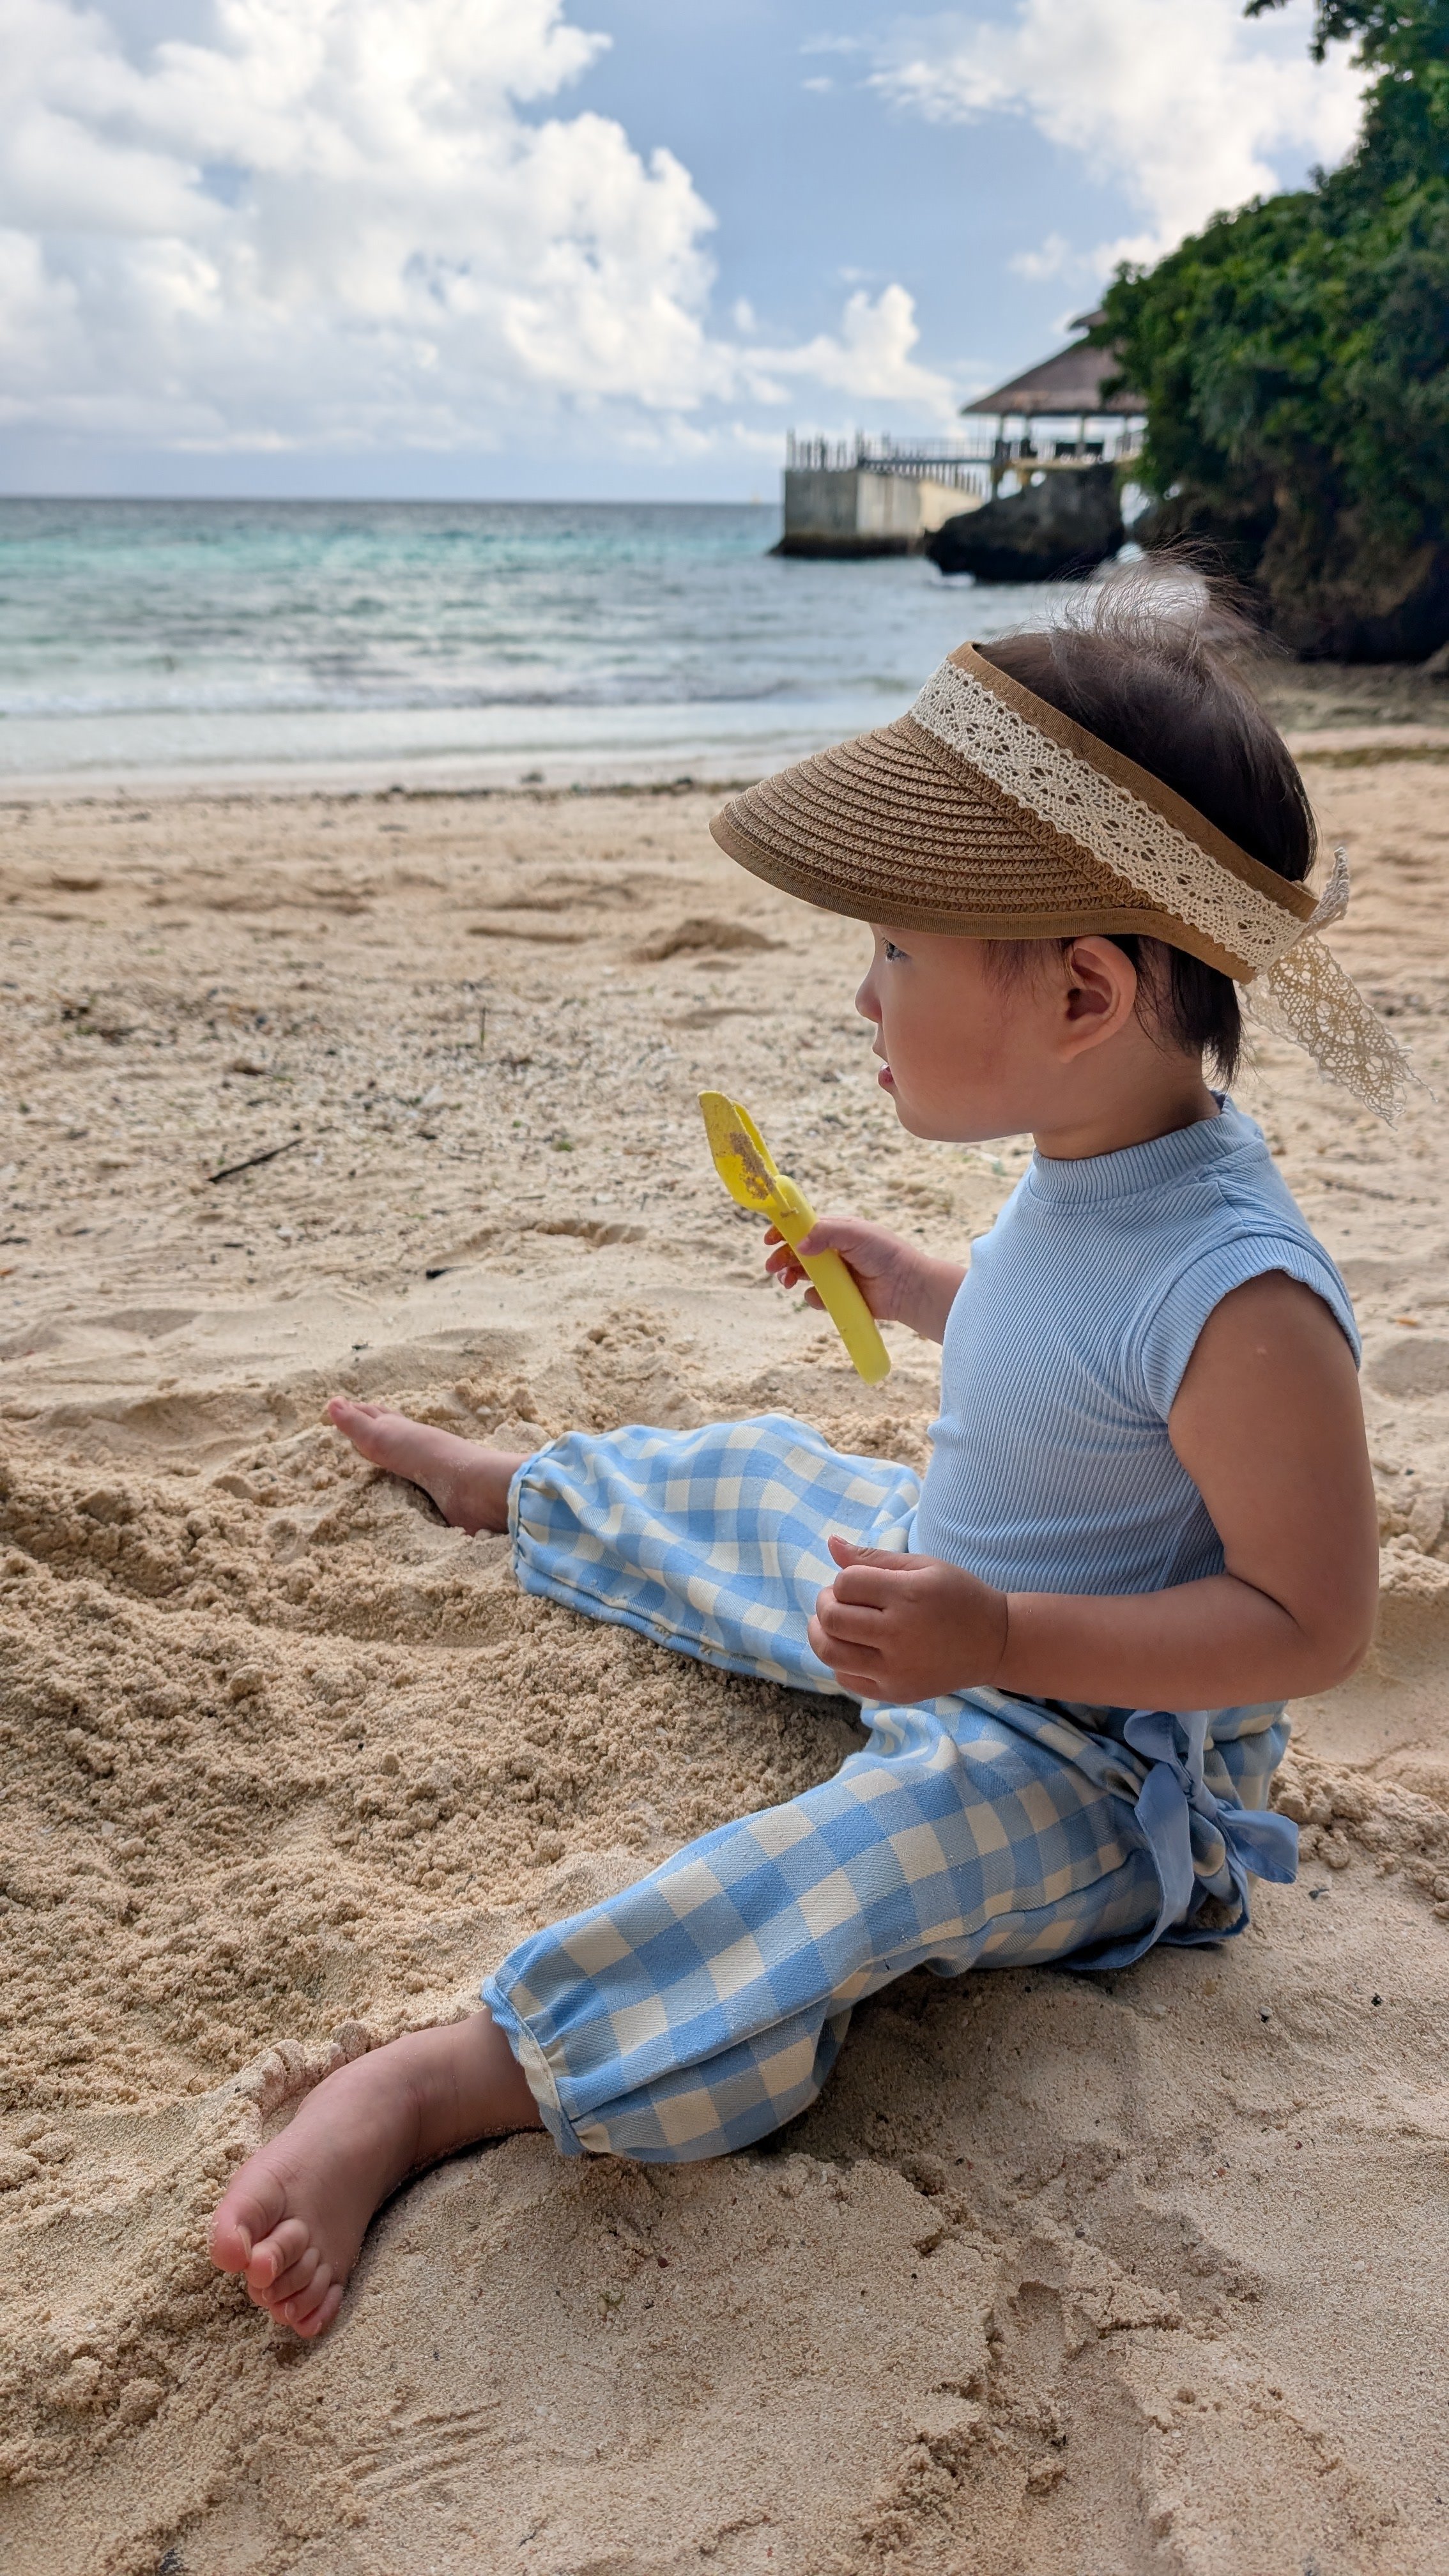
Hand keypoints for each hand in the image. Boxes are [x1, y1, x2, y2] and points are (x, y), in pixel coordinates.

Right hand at [764, 1217, 964, 1343]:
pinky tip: (821, 1296)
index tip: (769, 1239)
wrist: (906, 1287)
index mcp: (837, 1232)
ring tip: (788, 1282)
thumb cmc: (885, 1253)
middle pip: (797, 1253)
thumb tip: (799, 1244)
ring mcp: (836, 1275)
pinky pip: (816, 1297)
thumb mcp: (854, 1233)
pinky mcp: (839, 1296)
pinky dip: (814, 1298)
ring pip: (802, 1275)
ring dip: (790, 1277)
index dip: (784, 1231)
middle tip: (772, 1267)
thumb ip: (824, 1232)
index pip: (804, 1228)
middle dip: (781, 1258)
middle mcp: (834, 1252)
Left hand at [808, 1536, 1007, 1701]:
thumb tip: (830, 1542)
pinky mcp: (895, 1693)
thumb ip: (873, 1558)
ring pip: (830, 1652)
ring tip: (836, 1625)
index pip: (845, 1584)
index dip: (844, 1580)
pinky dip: (840, 1661)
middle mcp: (900, 1635)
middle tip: (838, 1601)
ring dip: (822, 1633)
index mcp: (909, 1595)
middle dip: (825, 1604)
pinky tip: (856, 1649)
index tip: (857, 1583)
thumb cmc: (958, 1597)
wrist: (994, 1644)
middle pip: (832, 1619)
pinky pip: (845, 1678)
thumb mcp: (923, 1566)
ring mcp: (896, 1669)